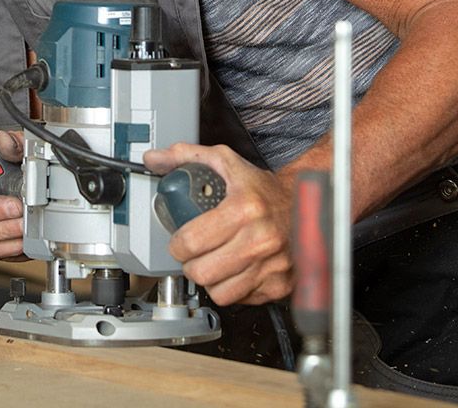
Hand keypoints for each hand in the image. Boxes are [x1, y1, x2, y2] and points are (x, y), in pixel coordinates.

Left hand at [144, 142, 293, 304]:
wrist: (304, 203)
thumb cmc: (262, 187)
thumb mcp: (224, 162)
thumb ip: (185, 157)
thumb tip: (154, 159)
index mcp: (245, 208)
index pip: (192, 241)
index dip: (177, 244)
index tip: (179, 240)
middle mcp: (262, 239)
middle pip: (203, 272)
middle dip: (190, 264)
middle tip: (193, 254)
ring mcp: (273, 265)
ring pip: (221, 293)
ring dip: (210, 280)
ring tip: (212, 262)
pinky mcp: (281, 285)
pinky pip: (243, 299)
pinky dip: (233, 288)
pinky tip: (234, 270)